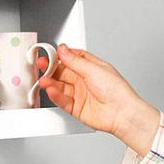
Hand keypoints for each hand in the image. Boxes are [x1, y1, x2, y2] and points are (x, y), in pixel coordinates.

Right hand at [37, 44, 160, 155]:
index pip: (72, 58)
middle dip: (52, 69)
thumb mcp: (93, 69)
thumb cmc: (116, 91)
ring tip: (44, 80)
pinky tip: (51, 91)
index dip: (61, 56)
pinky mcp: (76, 108)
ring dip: (51, 83)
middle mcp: (85, 80)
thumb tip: (63, 49)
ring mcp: (80, 94)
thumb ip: (75, 60)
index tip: (51, 53)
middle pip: (64, 72)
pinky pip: (63, 100)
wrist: (122, 114)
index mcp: (92, 68)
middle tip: (42, 65)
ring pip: (61, 86)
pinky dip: (56, 96)